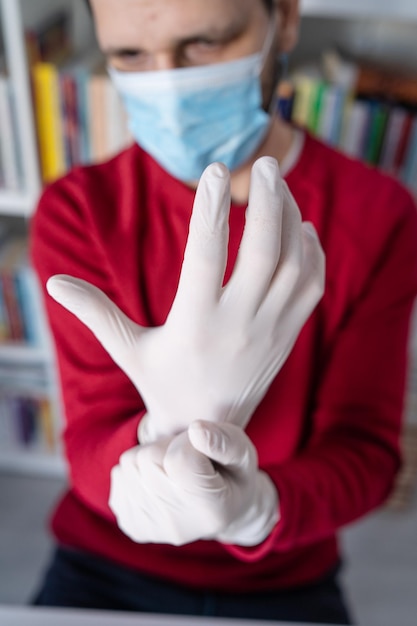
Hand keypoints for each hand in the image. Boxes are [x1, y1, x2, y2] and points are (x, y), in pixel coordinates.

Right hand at [47, 158, 324, 442]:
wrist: (208, 429)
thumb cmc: (162, 381)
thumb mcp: (128, 349)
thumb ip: (95, 313)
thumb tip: (53, 283)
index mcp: (195, 323)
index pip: (205, 255)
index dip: (209, 208)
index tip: (216, 169)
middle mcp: (238, 325)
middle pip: (263, 252)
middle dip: (268, 202)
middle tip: (266, 164)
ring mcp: (270, 332)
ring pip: (293, 264)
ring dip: (292, 219)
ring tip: (280, 188)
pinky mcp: (289, 336)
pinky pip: (311, 286)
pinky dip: (312, 252)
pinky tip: (302, 229)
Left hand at [109, 421, 278, 546]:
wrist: (222, 510)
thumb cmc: (235, 474)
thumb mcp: (244, 454)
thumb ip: (225, 441)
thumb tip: (196, 429)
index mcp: (210, 509)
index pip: (179, 460)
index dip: (187, 442)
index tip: (200, 448)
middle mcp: (176, 524)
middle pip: (148, 459)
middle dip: (166, 447)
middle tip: (188, 458)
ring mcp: (150, 528)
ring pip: (129, 464)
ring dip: (149, 457)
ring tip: (173, 468)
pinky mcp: (131, 523)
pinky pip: (118, 477)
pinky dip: (136, 471)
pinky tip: (159, 479)